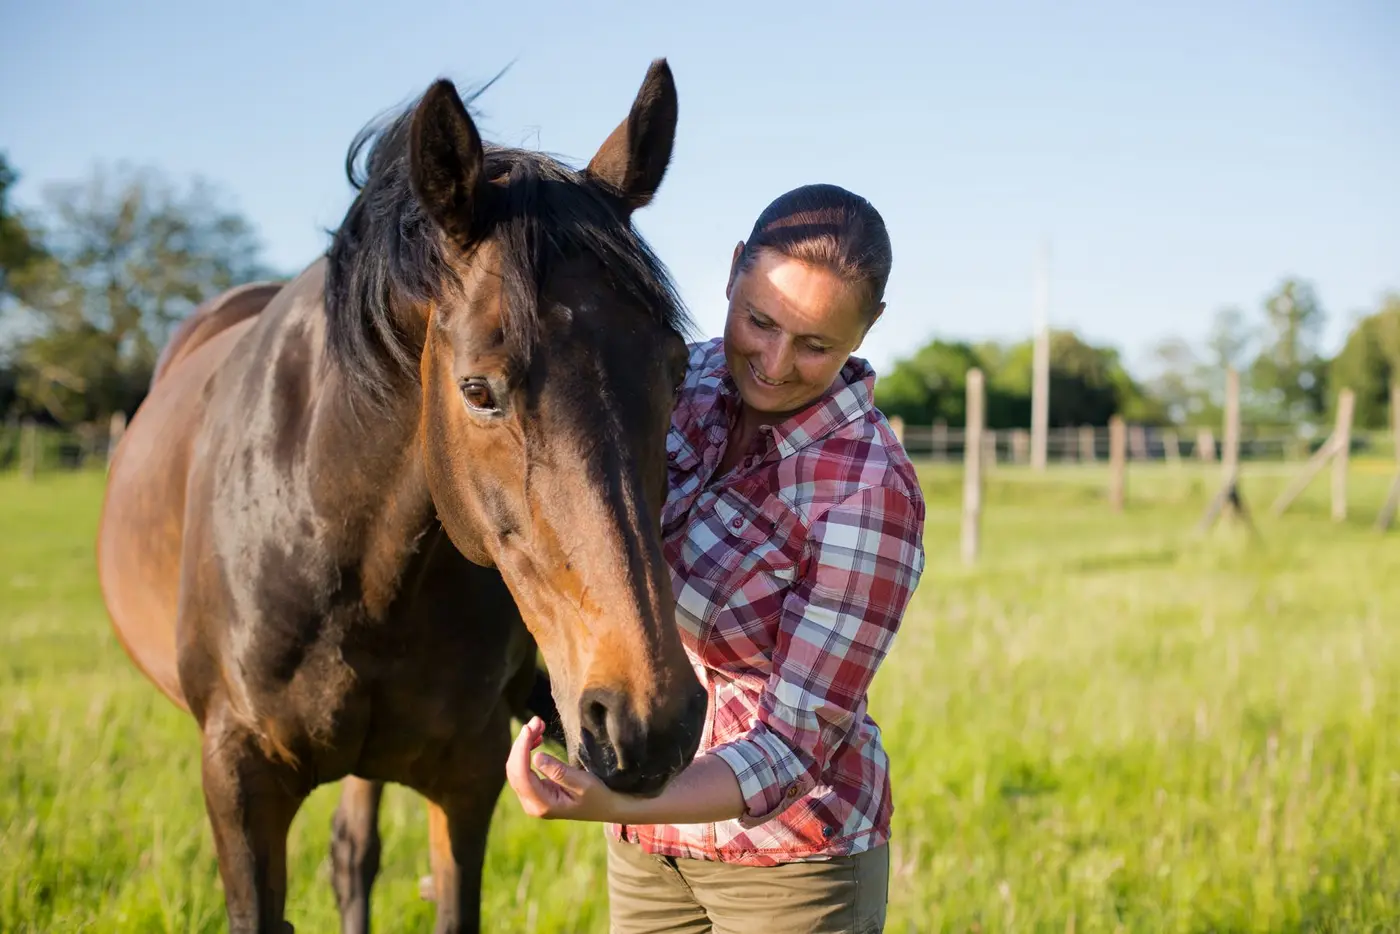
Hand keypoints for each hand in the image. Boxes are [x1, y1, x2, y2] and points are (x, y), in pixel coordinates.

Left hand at [505, 716, 622, 821]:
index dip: (521, 749)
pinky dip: (526, 751)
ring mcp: (531, 799)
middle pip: (514, 771)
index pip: (521, 775)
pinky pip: (522, 770)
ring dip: (523, 745)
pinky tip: (536, 738)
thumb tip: (536, 757)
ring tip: (538, 724)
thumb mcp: (583, 782)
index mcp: (542, 805)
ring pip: (515, 768)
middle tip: (536, 720)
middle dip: (522, 743)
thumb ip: (559, 772)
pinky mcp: (534, 792)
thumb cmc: (597, 796)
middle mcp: (532, 804)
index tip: (529, 728)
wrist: (604, 808)